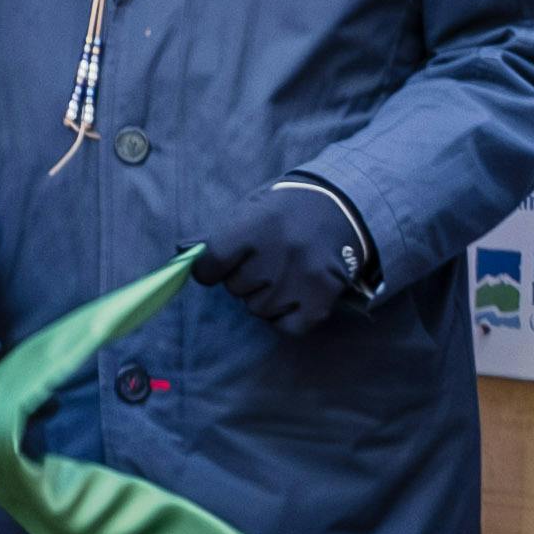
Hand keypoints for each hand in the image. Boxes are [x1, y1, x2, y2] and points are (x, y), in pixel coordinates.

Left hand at [194, 182, 373, 336]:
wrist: (347, 206)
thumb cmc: (291, 207)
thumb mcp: (254, 207)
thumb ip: (223, 233)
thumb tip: (186, 258)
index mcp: (257, 225)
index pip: (211, 263)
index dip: (209, 269)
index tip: (216, 267)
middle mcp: (277, 254)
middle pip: (236, 288)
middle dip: (245, 278)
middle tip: (267, 260)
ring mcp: (299, 280)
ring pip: (259, 309)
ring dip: (266, 297)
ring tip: (285, 274)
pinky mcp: (321, 301)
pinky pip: (287, 327)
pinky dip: (287, 317)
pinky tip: (296, 295)